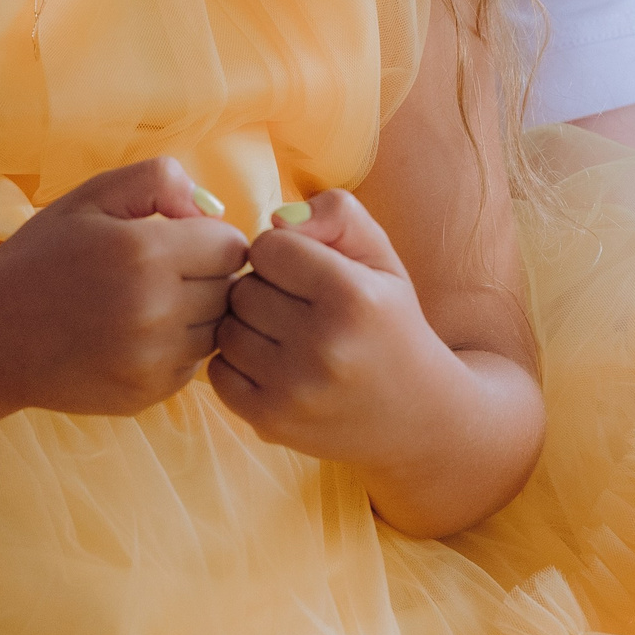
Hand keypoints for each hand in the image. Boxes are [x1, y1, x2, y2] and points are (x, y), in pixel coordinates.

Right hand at [0, 157, 251, 416]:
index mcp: (146, 253)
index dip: (209, 239)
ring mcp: (151, 360)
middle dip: (205, 276)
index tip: (178, 241)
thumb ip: (161, 180)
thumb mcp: (92, 196)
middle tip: (159, 272)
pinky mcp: (146, 394)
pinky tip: (133, 335)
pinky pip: (191, 365)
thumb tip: (212, 210)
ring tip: (144, 303)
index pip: (233, 247)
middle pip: (230, 289)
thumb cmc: (43, 257)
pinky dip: (174, 349)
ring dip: (195, 315)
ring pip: (216, 330)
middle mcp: (155, 311)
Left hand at [208, 189, 469, 471]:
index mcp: (353, 296)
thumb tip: (277, 219)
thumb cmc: (390, 321)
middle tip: (296, 305)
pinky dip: (237, 364)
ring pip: (226, 329)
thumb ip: (337, 213)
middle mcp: (323, 344)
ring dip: (247, 326)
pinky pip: (218, 372)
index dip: (283, 252)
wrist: (416, 412)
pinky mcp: (271, 421)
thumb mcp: (381, 255)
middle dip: (264, 289)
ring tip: (284, 334)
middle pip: (243, 289)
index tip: (305, 270)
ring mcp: (294, 389)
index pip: (269, 247)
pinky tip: (272, 364)